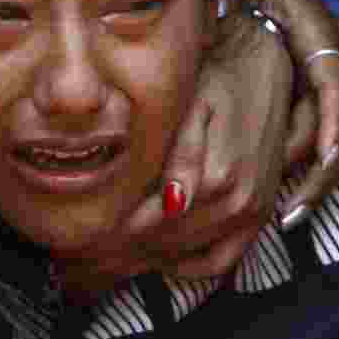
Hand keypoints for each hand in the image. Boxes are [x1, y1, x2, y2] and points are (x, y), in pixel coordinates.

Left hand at [55, 11, 291, 294]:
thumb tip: (173, 201)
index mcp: (216, 177)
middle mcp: (237, 204)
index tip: (73, 242)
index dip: (108, 237)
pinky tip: (156, 260)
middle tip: (76, 261)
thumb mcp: (196, 105)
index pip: (147, 226)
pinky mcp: (259, 217)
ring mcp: (250, 214)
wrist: (266, 72)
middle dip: (115, 255)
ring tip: (103, 262)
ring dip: (143, 262)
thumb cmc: (217, 81)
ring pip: (185, 257)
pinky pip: (220, 261)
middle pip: (162, 246)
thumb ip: (183, 154)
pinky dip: (186, 267)